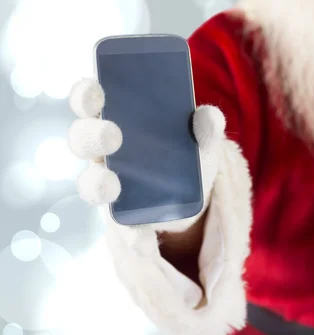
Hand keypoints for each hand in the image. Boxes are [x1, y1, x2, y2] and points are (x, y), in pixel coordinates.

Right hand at [68, 78, 225, 254]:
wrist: (195, 195)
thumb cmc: (187, 153)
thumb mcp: (202, 139)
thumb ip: (207, 126)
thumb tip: (209, 116)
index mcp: (118, 120)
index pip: (90, 101)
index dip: (86, 95)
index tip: (96, 90)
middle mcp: (105, 152)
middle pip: (82, 139)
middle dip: (91, 136)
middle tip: (112, 135)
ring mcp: (111, 185)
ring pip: (90, 183)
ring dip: (96, 184)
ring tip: (111, 186)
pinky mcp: (125, 218)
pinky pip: (122, 229)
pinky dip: (132, 237)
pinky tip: (143, 243)